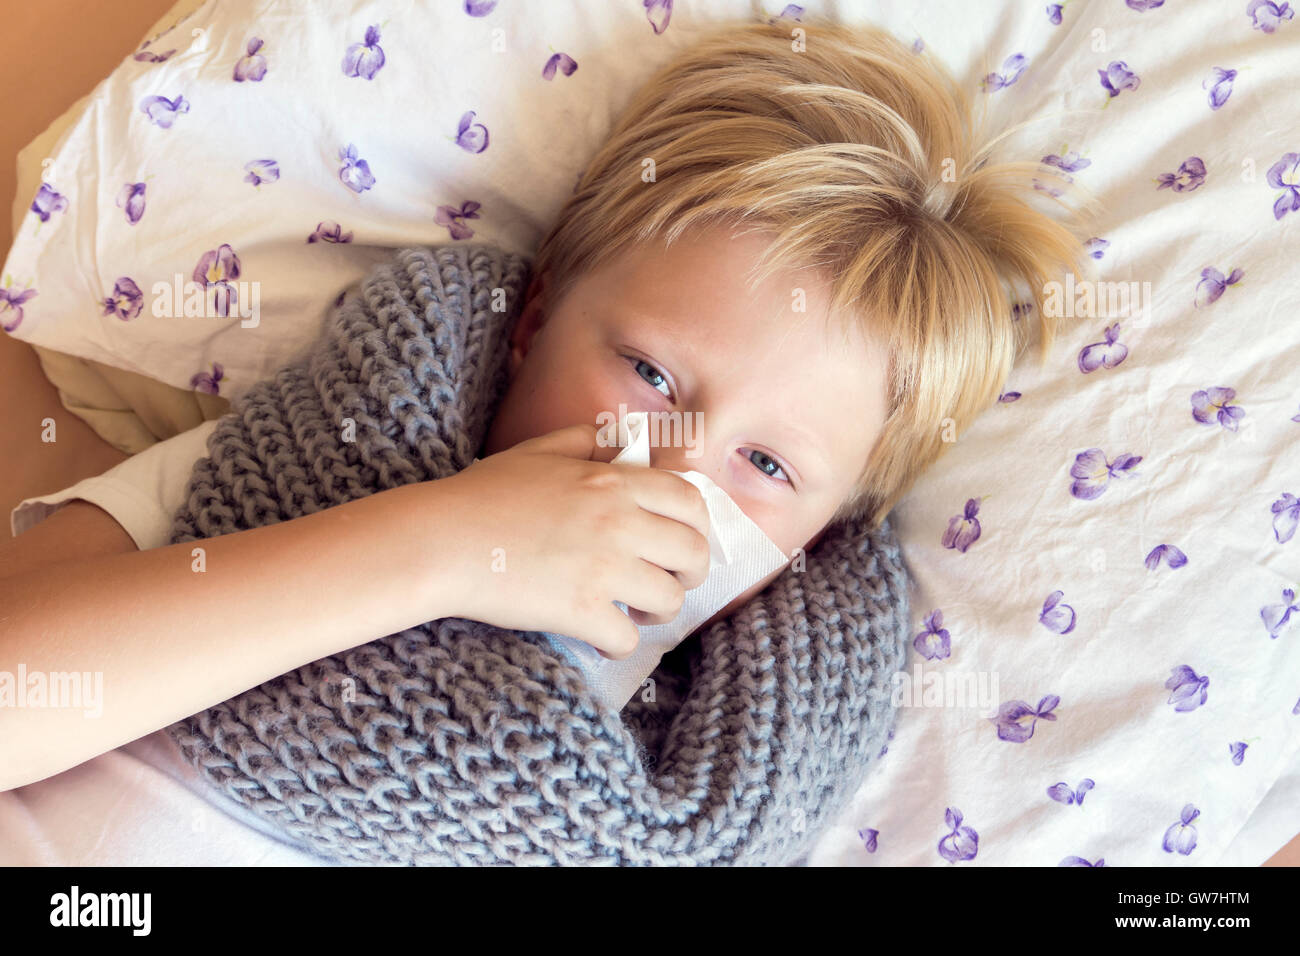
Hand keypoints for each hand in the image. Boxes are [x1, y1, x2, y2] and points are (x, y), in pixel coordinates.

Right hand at [433, 424, 710, 658]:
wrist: (443, 540)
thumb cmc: (483, 495)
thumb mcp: (539, 450)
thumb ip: (586, 440)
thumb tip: (621, 440)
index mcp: (613, 482)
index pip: (689, 501)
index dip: (698, 526)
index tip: (685, 541)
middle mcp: (619, 522)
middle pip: (693, 553)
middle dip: (691, 573)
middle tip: (671, 581)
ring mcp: (603, 569)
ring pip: (670, 599)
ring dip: (660, 611)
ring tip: (638, 612)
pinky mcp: (581, 611)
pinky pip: (627, 638)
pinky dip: (619, 643)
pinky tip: (603, 638)